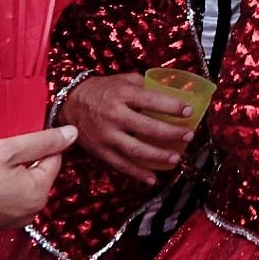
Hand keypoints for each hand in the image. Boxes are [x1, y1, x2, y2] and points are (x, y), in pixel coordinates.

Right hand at [0, 127, 76, 244]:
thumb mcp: (6, 150)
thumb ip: (42, 141)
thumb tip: (72, 133)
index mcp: (39, 193)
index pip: (53, 158)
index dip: (37, 144)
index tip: (15, 138)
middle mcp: (31, 212)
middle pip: (38, 173)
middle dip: (23, 160)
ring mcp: (14, 221)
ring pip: (21, 185)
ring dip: (10, 173)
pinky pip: (7, 198)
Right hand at [59, 73, 193, 183]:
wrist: (69, 105)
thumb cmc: (101, 90)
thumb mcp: (122, 80)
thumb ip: (144, 85)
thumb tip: (171, 91)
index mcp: (122, 94)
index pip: (152, 100)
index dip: (172, 106)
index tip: (189, 110)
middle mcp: (114, 115)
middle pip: (147, 127)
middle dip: (171, 133)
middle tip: (188, 136)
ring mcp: (107, 135)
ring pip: (136, 149)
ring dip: (158, 156)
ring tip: (175, 158)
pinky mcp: (100, 151)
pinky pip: (121, 164)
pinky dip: (137, 173)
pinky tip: (152, 179)